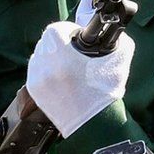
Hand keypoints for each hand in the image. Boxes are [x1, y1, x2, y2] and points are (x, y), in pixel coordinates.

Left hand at [25, 20, 132, 135]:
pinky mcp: (34, 90)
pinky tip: (59, 76)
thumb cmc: (105, 93)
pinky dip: (45, 69)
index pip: (55, 29)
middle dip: (58, 42)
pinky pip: (35, 70)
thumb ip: (118, 40)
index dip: (67, 29)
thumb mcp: (119, 61)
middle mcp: (45, 66)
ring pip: (38, 55)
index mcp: (62, 56)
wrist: (94, 124)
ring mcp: (37, 79)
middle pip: (45, 41)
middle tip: (71, 50)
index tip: (75, 35)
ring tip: (65, 64)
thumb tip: (112, 32)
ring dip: (50, 55)